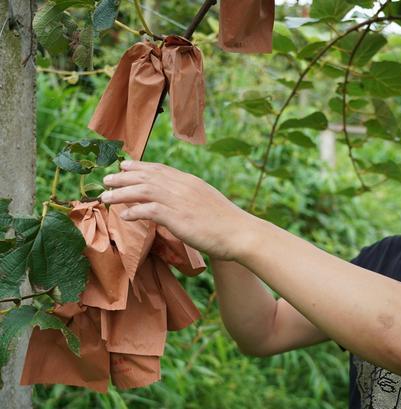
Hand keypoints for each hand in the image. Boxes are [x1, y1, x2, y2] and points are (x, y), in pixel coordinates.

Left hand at [100, 160, 260, 260]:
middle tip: (106, 180)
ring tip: (105, 197)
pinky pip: (149, 210)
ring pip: (143, 191)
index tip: (124, 165)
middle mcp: (182, 186)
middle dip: (124, 177)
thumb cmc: (226, 222)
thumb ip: (190, 198)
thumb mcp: (207, 202)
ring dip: (122, 193)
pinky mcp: (178, 217)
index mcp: (190, 181)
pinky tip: (124, 216)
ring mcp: (180, 201)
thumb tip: (178, 201)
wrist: (240, 232)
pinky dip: (135, 211)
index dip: (139, 166)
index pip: (159, 169)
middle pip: (147, 177)